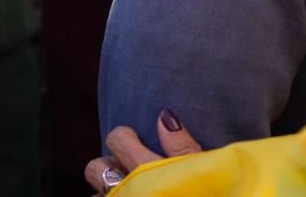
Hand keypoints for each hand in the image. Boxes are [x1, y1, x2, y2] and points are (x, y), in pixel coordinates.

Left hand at [85, 109, 203, 193]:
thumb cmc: (210, 194)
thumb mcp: (203, 172)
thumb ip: (182, 146)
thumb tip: (164, 116)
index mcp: (146, 168)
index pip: (117, 139)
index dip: (126, 138)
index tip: (137, 142)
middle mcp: (127, 188)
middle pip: (95, 168)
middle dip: (109, 167)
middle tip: (129, 173)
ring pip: (96, 196)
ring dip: (108, 193)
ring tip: (128, 194)